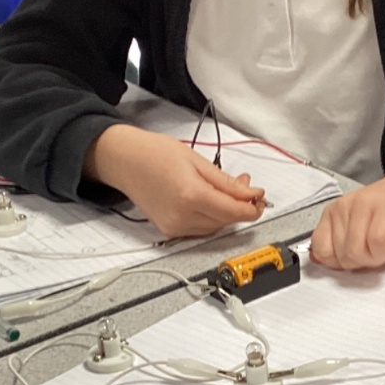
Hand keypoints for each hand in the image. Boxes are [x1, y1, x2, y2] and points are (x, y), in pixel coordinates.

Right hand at [84, 124, 265, 238]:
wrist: (124, 161)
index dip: (252, 207)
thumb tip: (251, 194)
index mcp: (191, 196)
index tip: (260, 197)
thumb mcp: (198, 161)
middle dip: (240, 207)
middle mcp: (182, 216)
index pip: (234, 212)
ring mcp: (174, 226)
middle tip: (246, 186)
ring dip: (227, 212)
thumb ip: (227, 182)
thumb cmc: (155, 154)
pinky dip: (212, 217)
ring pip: (215, 227)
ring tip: (228, 189)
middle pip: (226, 221)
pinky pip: (200, 229)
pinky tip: (212, 200)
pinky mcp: (169, 230)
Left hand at [310, 161, 384, 270]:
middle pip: (341, 256)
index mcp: (333, 212)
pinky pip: (376, 242)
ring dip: (374, 258)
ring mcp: (363, 206)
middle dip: (361, 262)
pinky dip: (384, 252)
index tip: (355, 258)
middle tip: (375, 249)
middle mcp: (344, 207)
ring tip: (384, 245)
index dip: (337, 262)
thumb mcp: (361, 227)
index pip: (319, 249)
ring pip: (355, 252)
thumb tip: (324, 262)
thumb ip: (342, 244)